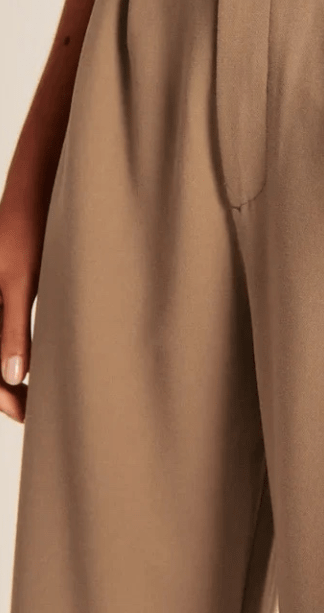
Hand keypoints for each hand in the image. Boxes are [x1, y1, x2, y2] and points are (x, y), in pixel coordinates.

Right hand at [0, 198, 41, 422]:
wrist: (30, 197)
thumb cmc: (24, 232)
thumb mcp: (21, 282)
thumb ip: (14, 329)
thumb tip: (13, 376)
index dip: (0, 395)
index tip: (24, 414)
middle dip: (2, 388)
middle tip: (31, 410)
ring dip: (4, 372)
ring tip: (31, 394)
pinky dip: (6, 349)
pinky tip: (25, 362)